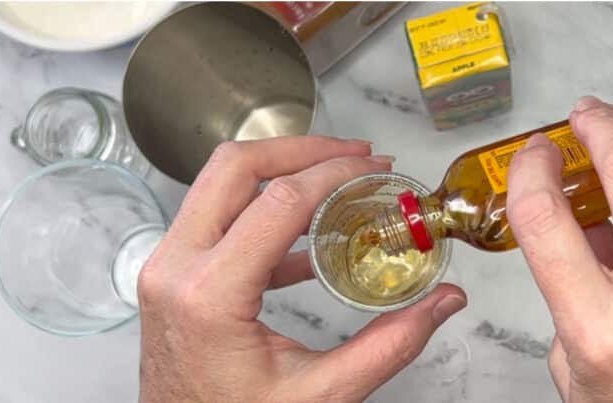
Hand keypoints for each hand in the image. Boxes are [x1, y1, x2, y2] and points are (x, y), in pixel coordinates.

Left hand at [137, 136, 466, 402]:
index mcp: (208, 296)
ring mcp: (168, 265)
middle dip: (301, 149)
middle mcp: (176, 268)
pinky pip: (220, 216)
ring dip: (281, 170)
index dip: (334, 174)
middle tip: (354, 154)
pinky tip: (312, 233)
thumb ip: (388, 346)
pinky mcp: (175, 272)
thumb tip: (443, 302)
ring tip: (338, 177)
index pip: (278, 203)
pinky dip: (266, 209)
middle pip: (234, 167)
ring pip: (221, 182)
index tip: (373, 167)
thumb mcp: (320, 395)